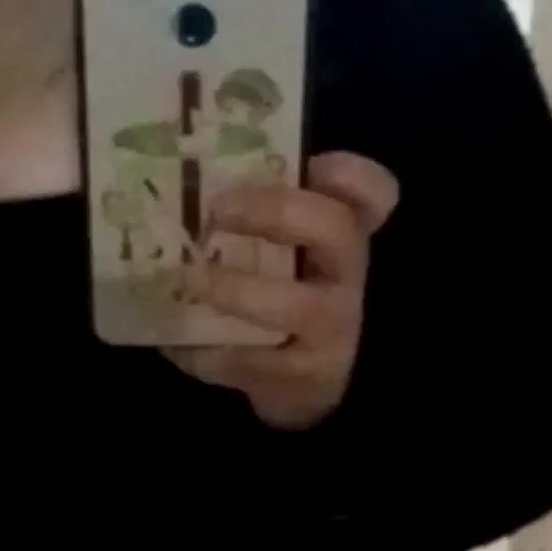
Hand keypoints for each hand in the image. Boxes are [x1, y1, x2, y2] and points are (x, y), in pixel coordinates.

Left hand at [167, 153, 399, 430]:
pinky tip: (182, 348)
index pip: (373, 195)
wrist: (303, 384)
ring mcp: (332, 329)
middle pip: (336, 229)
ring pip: (297, 304)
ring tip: (186, 280)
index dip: (351, 175)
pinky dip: (210, 353)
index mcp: (341, 232)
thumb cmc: (281, 294)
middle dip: (276, 211)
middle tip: (218, 210)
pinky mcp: (304, 378)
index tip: (313, 166)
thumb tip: (178, 186)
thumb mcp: (278, 250)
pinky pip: (255, 362)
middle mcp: (346, 275)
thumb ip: (249, 218)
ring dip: (235, 288)